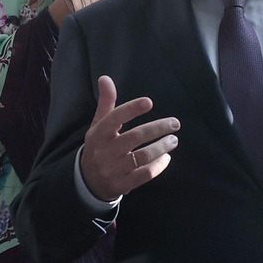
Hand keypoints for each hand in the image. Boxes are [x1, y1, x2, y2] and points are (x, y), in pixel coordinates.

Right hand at [78, 75, 178, 202]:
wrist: (87, 182)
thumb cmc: (98, 147)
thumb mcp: (98, 126)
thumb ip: (106, 103)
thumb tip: (105, 78)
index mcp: (98, 134)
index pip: (114, 118)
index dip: (131, 109)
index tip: (149, 102)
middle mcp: (105, 151)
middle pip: (135, 137)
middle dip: (157, 128)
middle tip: (175, 124)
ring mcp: (113, 169)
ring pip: (143, 156)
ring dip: (161, 147)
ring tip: (173, 140)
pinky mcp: (122, 184)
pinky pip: (144, 174)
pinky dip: (158, 165)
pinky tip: (166, 158)